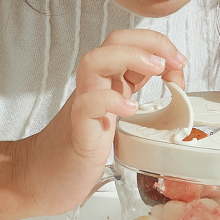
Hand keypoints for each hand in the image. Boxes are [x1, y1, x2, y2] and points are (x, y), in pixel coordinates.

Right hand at [22, 29, 186, 216]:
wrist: (40, 177)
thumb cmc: (79, 148)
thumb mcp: (115, 114)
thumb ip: (132, 92)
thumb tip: (166, 81)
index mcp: (106, 82)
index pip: (129, 42)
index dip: (157, 44)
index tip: (179, 62)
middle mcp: (94, 87)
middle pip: (114, 42)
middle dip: (149, 42)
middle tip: (173, 61)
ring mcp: (82, 106)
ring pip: (94, 61)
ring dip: (129, 57)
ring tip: (155, 69)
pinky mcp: (77, 131)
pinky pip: (87, 105)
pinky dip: (110, 101)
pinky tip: (129, 109)